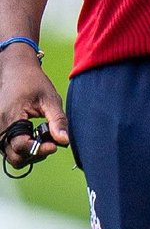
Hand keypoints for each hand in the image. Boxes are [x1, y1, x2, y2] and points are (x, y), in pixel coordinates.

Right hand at [0, 45, 67, 171]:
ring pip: (13, 155)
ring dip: (31, 152)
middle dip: (36, 154)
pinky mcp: (0, 132)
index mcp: (10, 118)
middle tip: (52, 141)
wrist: (16, 70)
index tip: (56, 145)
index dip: (40, 150)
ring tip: (45, 135)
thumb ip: (58, 120)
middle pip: (15, 157)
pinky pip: (10, 148)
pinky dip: (25, 147)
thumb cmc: (33, 81)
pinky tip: (36, 134)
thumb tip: (65, 140)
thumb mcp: (50, 98)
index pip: (22, 147)